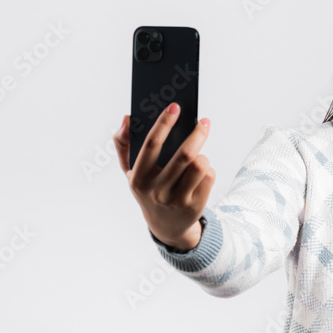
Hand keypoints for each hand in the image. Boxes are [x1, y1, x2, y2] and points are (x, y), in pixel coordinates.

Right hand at [114, 103, 215, 249]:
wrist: (166, 226)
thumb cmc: (148, 189)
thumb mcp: (130, 171)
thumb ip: (123, 144)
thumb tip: (127, 119)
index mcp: (139, 178)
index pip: (151, 145)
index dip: (163, 123)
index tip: (175, 106)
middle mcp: (157, 190)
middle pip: (184, 155)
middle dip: (197, 134)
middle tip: (204, 122)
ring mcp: (177, 200)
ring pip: (200, 165)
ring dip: (202, 155)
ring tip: (199, 155)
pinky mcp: (195, 206)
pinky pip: (209, 176)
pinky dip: (208, 169)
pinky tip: (201, 173)